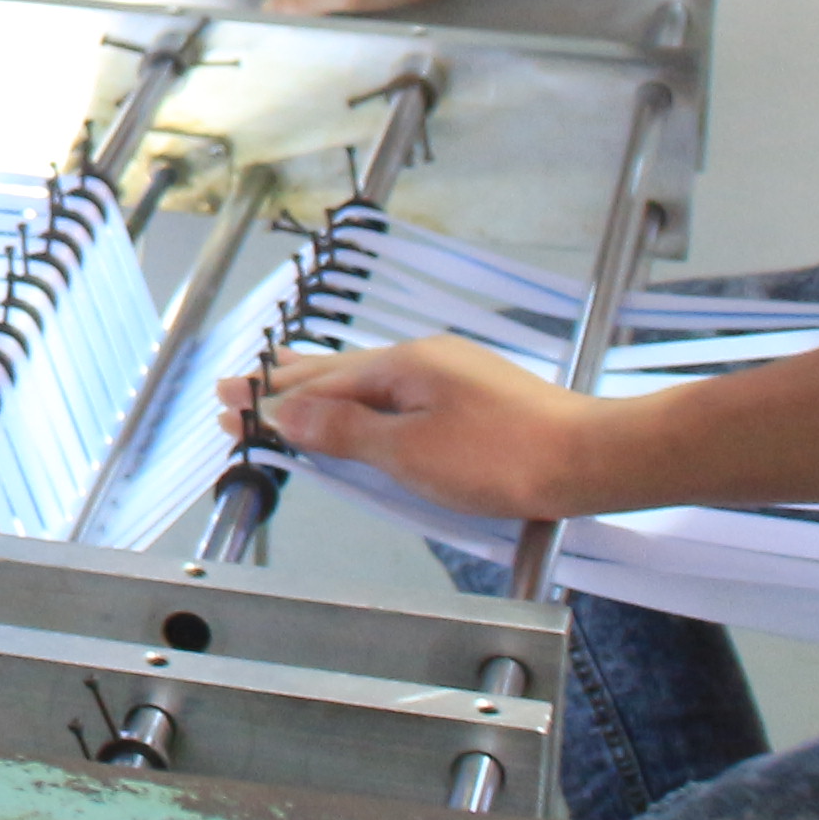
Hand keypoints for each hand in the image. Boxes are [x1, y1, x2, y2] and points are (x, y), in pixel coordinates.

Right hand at [222, 332, 607, 520]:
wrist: (590, 460)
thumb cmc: (504, 458)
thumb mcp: (409, 453)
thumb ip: (344, 432)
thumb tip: (288, 413)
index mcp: (402, 366)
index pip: (318, 384)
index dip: (269, 398)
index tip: (227, 403)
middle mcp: (422, 358)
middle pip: (337, 373)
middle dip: (284, 387)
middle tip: (235, 391)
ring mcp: (450, 374)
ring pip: (367, 381)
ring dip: (320, 391)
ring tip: (283, 387)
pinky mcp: (472, 396)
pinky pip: (396, 392)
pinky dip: (360, 401)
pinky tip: (359, 409)